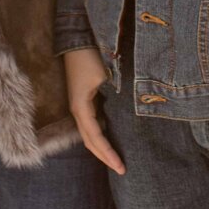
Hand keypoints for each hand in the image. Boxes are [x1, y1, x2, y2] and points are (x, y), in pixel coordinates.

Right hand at [64, 48, 124, 174]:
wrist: (76, 38)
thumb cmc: (90, 57)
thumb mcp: (106, 78)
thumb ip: (117, 98)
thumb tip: (131, 115)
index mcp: (81, 108)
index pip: (96, 139)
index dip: (108, 155)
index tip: (122, 168)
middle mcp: (77, 110)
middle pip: (90, 141)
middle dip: (104, 157)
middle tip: (121, 170)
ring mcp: (78, 104)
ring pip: (89, 134)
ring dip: (101, 148)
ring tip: (116, 159)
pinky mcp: (83, 98)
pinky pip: (91, 123)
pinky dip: (100, 136)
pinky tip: (110, 139)